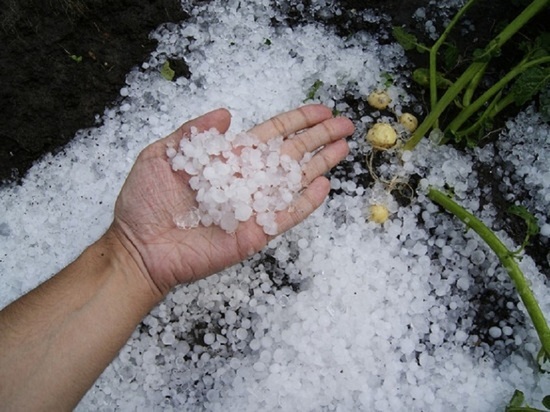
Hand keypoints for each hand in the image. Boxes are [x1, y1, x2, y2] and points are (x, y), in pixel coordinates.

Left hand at [109, 105, 353, 294]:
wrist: (139, 247)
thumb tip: (226, 111)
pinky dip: (306, 203)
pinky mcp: (255, 233)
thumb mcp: (162, 155)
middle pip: (291, 154)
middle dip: (319, 138)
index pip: (271, 135)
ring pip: (294, 182)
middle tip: (346, 124)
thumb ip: (194, 133)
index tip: (321, 110)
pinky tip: (324, 186)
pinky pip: (286, 216)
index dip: (297, 121)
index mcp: (228, 159)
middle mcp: (246, 180)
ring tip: (344, 148)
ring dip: (320, 164)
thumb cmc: (145, 202)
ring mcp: (253, 207)